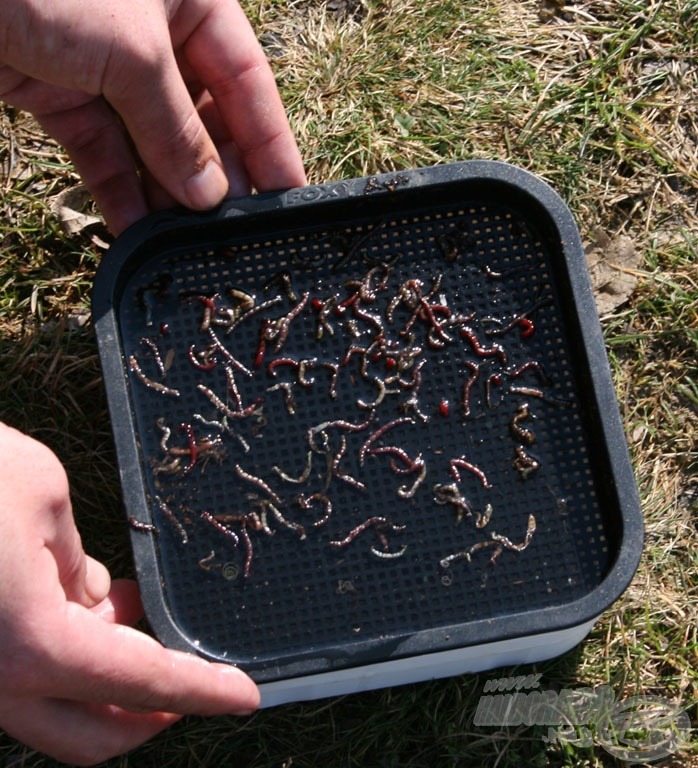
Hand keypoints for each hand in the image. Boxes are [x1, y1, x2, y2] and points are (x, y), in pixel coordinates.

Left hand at [0, 0, 305, 233]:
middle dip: (216, 176)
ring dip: (167, 194)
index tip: (289, 196)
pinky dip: (118, 192)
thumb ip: (177, 128)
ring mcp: (104, 64)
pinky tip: (137, 232)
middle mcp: (153, 32)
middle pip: (202, 117)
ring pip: (152, 142)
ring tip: (188, 242)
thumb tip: (209, 195)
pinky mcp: (57, 91)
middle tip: (235, 231)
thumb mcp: (132, 52)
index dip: (271, 141)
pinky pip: (102, 152)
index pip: (248, 80)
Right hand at [0, 423, 259, 764]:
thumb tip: (93, 599)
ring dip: (110, 684)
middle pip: (97, 733)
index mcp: (33, 643)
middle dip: (154, 711)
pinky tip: (88, 609)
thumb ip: (77, 559)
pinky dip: (68, 661)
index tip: (248, 696)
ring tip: (140, 618)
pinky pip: (25, 683)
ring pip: (58, 715)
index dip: (204, 691)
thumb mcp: (45, 497)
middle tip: (196, 671)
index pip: (143, 681)